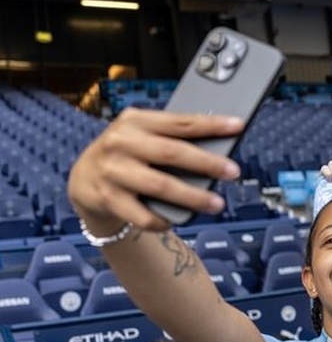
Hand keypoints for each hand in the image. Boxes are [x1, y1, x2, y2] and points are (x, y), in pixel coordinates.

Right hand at [67, 108, 242, 231]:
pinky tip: (178, 221)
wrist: (83, 178)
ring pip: (161, 186)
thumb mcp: (143, 136)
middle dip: (207, 163)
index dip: (211, 124)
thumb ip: (172, 139)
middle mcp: (121, 142)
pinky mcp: (107, 198)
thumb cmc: (127, 154)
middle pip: (173, 153)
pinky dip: (163, 220)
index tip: (237, 126)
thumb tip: (217, 149)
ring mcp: (113, 171)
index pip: (180, 121)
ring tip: (217, 203)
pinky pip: (142, 215)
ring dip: (193, 197)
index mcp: (135, 121)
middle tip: (233, 171)